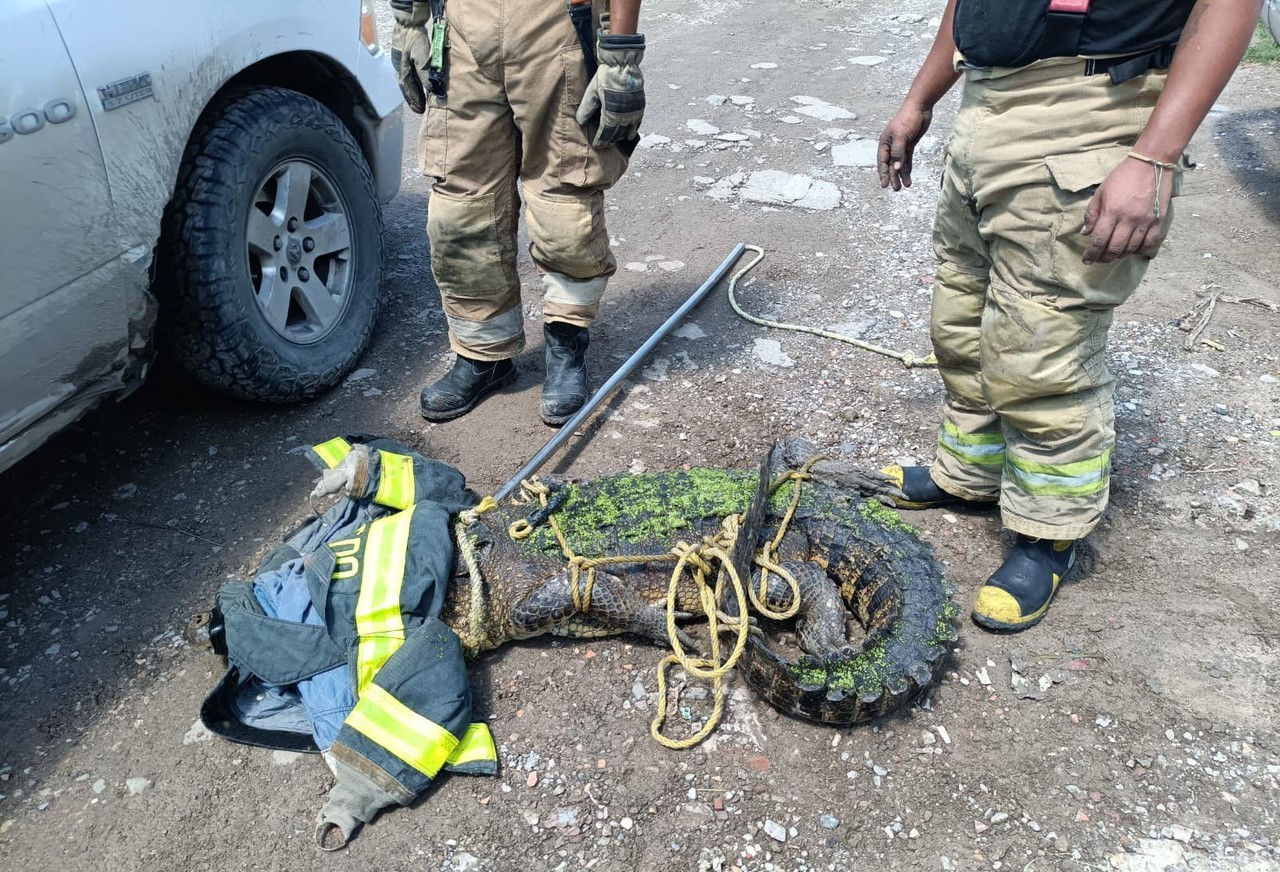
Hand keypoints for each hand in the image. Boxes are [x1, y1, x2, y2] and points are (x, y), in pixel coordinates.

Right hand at [390, 13, 430, 113]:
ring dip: (413, 93)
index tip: (420, 111)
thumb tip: (430, 90)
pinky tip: (416, 85)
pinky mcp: (404, 59)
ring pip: (407, 83)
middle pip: (407, 89)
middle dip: (413, 99)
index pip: (410, 91)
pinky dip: (412, 84)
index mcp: (403, 73)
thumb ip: (425, 74)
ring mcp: (401, 65)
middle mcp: (400, 71)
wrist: (408, 24)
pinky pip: (408, 76)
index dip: (415, 101)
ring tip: (418, 101)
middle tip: (419, 110)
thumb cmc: (414, 40)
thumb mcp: (421, 58)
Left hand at [576, 26, 644, 147]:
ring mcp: (633, 112)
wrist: (623, 64)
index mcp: (611, 115)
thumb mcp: (592, 93)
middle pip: (616, 134)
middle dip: (609, 140)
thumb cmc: (606, 77)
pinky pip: (637, 123)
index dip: (600, 141)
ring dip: (620, 136)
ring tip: (615, 139)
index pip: (605, 134)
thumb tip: (580, 121)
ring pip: (626, 130)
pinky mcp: (640, 106)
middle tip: (604, 144)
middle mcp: (623, 117)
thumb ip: (586, 108)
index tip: (596, 145)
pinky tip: (630, 134)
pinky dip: (633, 130)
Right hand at [877, 103, 933, 190]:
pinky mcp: (909, 144)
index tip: (884, 186)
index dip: (883, 174)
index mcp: (884, 142)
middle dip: (893, 177)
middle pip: (891, 165)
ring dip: (902, 174)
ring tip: (907, 186)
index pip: (883, 162)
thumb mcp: (901, 136)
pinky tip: (909, 175)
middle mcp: (891, 145)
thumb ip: (898, 153)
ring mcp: (900, 145)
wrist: (920, 107)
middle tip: (896, 190)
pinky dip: (908, 167)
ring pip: (900, 163)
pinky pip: (907, 159)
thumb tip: (895, 168)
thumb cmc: (908, 119)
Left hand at [1081, 157, 1173, 263]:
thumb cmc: (1122, 177)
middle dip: (1104, 258)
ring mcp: (1145, 221)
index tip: (1086, 260)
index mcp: (1112, 212)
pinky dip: (1138, 250)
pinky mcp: (1158, 221)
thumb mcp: (1101, 192)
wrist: (1151, 164)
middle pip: (1114, 248)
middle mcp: (1129, 219)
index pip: (1098, 240)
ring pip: (1130, 248)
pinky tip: (1131, 249)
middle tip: (1099, 259)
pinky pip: (1148, 243)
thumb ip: (1092, 213)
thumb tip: (1086, 233)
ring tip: (1113, 254)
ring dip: (1119, 255)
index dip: (1091, 253)